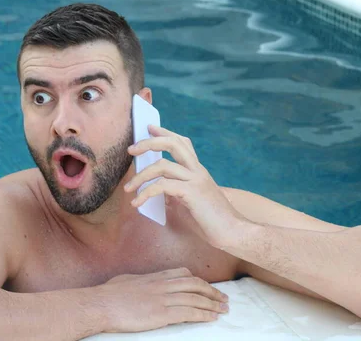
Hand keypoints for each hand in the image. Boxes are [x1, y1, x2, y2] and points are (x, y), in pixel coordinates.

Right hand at [97, 267, 228, 332]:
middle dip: (212, 291)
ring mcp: (163, 298)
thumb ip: (139, 282)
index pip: (183, 274)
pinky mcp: (162, 313)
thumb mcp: (127, 281)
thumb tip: (139, 285)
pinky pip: (189, 312)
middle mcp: (162, 284)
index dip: (198, 280)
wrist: (102, 304)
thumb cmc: (109, 295)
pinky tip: (212, 318)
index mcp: (154, 277)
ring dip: (213, 304)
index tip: (206, 286)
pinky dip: (204, 314)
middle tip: (224, 298)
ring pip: (196, 298)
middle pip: (194, 284)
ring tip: (224, 309)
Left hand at [125, 125, 244, 247]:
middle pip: (173, 144)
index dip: (165, 133)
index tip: (150, 127)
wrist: (233, 231)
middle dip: (149, 143)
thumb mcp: (190, 203)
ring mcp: (195, 180)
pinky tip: (137, 204)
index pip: (182, 143)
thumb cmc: (212, 220)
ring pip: (162, 166)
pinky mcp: (191, 193)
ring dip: (140, 176)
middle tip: (131, 149)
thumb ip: (176, 194)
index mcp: (198, 171)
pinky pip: (162, 186)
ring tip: (127, 188)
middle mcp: (197, 171)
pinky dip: (145, 193)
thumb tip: (159, 192)